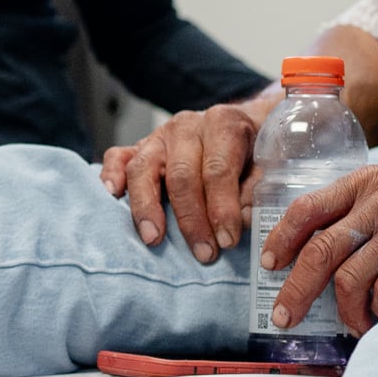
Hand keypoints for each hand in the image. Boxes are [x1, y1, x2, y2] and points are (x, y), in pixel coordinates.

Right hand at [101, 93, 276, 260]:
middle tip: (204, 253)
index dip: (222, 207)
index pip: (217, 169)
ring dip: (147, 207)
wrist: (236, 127)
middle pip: (180, 174)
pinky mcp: (138, 147)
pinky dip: (111, 175)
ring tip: (153, 239)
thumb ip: (254, 191)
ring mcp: (159, 136)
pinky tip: (112, 195)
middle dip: (191, 219)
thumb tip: (240, 221)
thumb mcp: (266, 166)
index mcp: (223, 123)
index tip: (228, 239)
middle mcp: (187, 126)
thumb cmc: (251, 152)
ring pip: (143, 169)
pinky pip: (118, 157)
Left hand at [257, 126, 377, 335]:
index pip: (306, 209)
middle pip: (319, 252)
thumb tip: (333, 242)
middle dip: (295, 291)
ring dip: (347, 312)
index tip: (269, 263)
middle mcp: (377, 202)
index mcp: (364, 183)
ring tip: (355, 325)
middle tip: (285, 317)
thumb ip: (365, 204)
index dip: (281, 238)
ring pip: (352, 279)